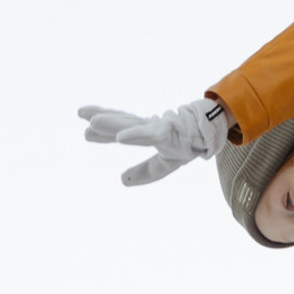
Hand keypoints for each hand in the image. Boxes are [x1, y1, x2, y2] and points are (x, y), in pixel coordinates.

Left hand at [79, 99, 228, 186]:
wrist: (214, 132)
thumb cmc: (189, 145)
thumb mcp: (165, 163)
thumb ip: (144, 171)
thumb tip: (121, 180)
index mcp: (149, 132)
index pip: (123, 128)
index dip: (104, 131)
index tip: (86, 132)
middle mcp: (151, 127)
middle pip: (123, 120)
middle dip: (102, 119)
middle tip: (80, 113)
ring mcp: (159, 127)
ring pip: (132, 124)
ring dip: (112, 123)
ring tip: (91, 121)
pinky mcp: (170, 133)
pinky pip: (149, 135)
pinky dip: (134, 135)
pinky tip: (121, 138)